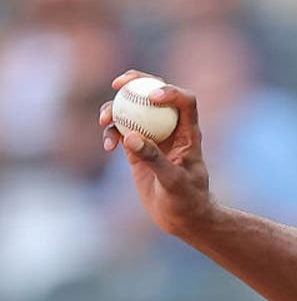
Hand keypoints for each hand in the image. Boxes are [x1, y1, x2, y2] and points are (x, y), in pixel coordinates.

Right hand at [100, 70, 214, 235]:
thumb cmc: (187, 201)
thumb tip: (131, 136)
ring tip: (104, 120)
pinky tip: (107, 146)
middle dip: (136, 82)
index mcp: (189, 133)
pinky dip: (111, 132)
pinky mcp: (137, 149)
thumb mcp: (174, 182)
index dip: (170, 91)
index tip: (151, 96)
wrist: (182, 218)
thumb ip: (154, 159)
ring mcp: (152, 137)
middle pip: (155, 94)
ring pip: (133, 110)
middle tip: (117, 84)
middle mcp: (171, 129)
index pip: (185, 101)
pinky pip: (121, 131)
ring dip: (115, 108)